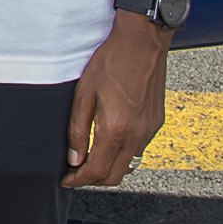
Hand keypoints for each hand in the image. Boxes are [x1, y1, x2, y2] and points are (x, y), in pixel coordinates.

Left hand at [63, 15, 169, 187]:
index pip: (97, 170)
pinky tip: (110, 140)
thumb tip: (74, 158)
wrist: (142, 42)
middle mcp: (137, 135)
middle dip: (94, 179)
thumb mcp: (84, 93)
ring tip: (91, 157)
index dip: (79, 180)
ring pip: (129, 164)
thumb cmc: (111, 61)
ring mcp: (149, 130)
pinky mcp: (156, 122)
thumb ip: (78, 129)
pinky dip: (123, 153)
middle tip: (76, 172)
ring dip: (110, 167)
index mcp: (116, 129)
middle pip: (115, 175)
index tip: (67, 181)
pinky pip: (139, 149)